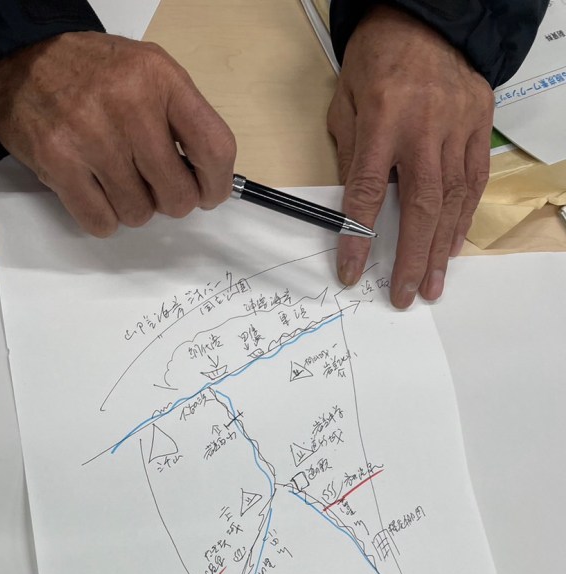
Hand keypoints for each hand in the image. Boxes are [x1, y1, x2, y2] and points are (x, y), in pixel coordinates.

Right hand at [0, 32, 235, 235]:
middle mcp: (129, 105)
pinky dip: (103, 217)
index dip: (217, 184)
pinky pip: (101, 222)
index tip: (208, 194)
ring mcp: (91, 136)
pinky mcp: (59, 163)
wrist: (20, 61)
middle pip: (178, 194)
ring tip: (116, 179)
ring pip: (139, 213)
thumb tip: (205, 181)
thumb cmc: (91, 74)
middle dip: (170, 201)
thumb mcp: (147, 73)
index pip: (214, 148)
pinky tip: (95, 192)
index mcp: (161, 79)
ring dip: (132, 207)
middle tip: (155, 187)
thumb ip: (181, 119)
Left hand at [327, 5, 493, 306]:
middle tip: (406, 294)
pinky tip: (452, 246)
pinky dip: (463, 217)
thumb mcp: (344, 102)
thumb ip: (349, 154)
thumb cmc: (378, 59)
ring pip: (452, 199)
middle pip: (420, 206)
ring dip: (441, 248)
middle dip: (412, 257)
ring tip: (433, 283)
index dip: (359, 237)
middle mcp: (424, 127)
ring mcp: (458, 127)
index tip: (351, 271)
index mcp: (383, 119)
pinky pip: (474, 181)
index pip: (367, 192)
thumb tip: (352, 207)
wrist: (427, 17)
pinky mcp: (480, 124)